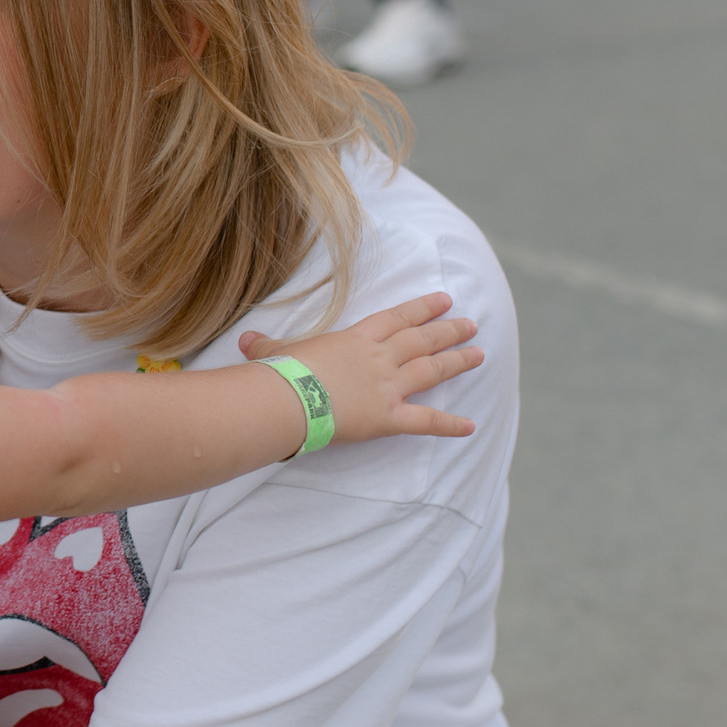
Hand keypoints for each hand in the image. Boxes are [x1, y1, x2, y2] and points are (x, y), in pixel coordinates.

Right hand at [241, 292, 481, 445]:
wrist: (287, 398)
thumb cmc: (279, 374)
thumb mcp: (272, 353)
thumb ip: (265, 346)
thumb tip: (246, 341)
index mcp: (355, 340)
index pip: (396, 319)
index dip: (421, 308)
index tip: (444, 300)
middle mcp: (378, 359)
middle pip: (421, 340)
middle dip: (448, 331)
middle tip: (472, 325)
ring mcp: (387, 386)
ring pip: (431, 370)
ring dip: (457, 361)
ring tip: (480, 354)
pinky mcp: (388, 417)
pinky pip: (425, 422)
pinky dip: (449, 425)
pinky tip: (471, 426)